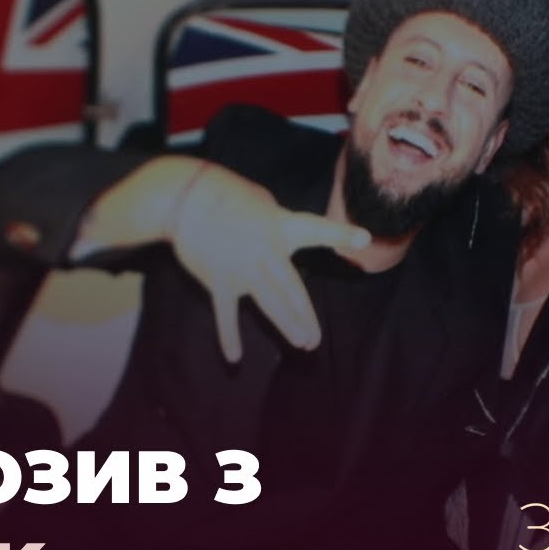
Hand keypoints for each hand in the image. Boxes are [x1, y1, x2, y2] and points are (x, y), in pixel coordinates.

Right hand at [167, 161, 368, 361]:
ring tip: (302, 344)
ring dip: (286, 326)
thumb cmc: (224, 193)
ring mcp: (243, 268)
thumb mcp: (262, 202)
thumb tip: (282, 246)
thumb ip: (278, 225)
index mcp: (280, 226)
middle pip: (293, 290)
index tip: (365, 238)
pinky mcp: (219, 279)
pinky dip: (228, 335)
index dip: (340, 234)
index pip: (316, 230)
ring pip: (269, 304)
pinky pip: (226, 313)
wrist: (183, 198)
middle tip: (314, 340)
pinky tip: (235, 356)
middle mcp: (266, 251)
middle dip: (305, 317)